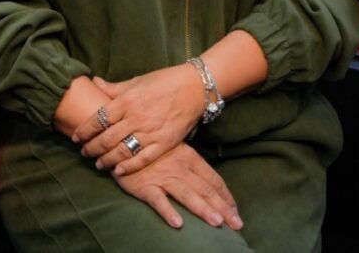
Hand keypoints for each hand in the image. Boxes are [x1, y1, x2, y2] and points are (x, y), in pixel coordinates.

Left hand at [72, 66, 202, 173]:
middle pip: (107, 138)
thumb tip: (94, 81)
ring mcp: (150, 132)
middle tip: (83, 152)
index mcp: (126, 100)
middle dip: (92, 147)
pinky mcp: (163, 143)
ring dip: (107, 159)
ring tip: (98, 164)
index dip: (84, 130)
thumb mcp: (136, 81)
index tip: (75, 136)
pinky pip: (143, 158)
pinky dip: (129, 166)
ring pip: (122, 151)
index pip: (98, 118)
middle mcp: (135, 117)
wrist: (193, 88)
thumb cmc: (163, 81)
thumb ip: (114, 88)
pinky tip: (118, 171)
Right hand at [113, 143, 242, 231]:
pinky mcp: (145, 186)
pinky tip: (178, 223)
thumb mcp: (174, 147)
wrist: (121, 135)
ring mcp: (163, 177)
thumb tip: (207, 176)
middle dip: (223, 208)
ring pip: (187, 195)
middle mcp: (179, 168)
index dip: (226, 196)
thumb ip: (190, 161)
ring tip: (216, 222)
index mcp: (189, 157)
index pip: (213, 179)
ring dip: (202, 209)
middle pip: (205, 189)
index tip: (236, 211)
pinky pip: (158, 200)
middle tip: (237, 224)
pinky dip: (168, 212)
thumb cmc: (149, 142)